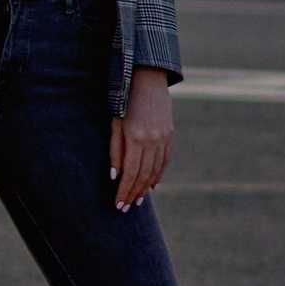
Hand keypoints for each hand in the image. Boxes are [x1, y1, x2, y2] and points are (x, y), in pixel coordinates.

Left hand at [109, 72, 171, 210]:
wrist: (147, 77)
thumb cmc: (124, 98)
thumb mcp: (115, 122)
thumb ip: (115, 150)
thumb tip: (115, 176)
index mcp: (136, 138)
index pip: (131, 173)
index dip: (124, 191)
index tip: (118, 204)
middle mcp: (152, 140)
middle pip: (144, 175)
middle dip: (133, 193)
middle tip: (126, 208)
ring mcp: (163, 138)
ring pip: (155, 170)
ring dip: (145, 187)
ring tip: (137, 200)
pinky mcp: (170, 134)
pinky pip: (165, 160)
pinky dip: (159, 174)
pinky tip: (152, 185)